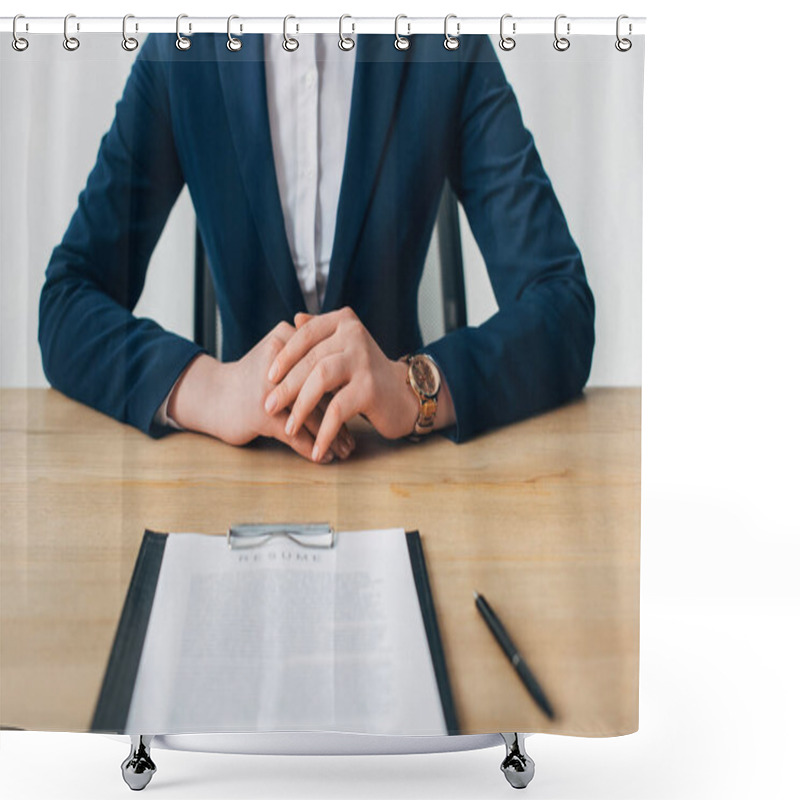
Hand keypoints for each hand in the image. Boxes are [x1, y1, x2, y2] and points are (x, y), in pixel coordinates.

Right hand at [166, 321, 353, 461]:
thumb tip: (349, 366)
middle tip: (357, 435)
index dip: (344, 388)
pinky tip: (322, 457)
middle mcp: (279, 365)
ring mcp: (270, 391)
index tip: (359, 403)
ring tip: (345, 451)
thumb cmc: (253, 377)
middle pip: (321, 392)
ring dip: (331, 438)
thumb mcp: (278, 355)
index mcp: (285, 341)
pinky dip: (312, 448)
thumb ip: (307, 354)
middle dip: (341, 417)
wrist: (213, 395)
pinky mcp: (262, 415)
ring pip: (312, 416)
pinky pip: (296, 435)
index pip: (324, 366)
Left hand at [263, 307, 453, 460]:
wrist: (405, 396)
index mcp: (345, 322)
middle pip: (310, 360)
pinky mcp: (370, 388)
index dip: (285, 356)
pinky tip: (316, 448)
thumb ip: (321, 334)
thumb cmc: (367, 374)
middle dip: (286, 386)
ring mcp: (364, 360)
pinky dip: (324, 431)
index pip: (306, 334)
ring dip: (300, 407)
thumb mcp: (345, 348)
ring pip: (320, 380)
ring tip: (288, 427)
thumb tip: (295, 318)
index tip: (267, 377)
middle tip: (269, 405)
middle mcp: (355, 335)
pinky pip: (337, 410)